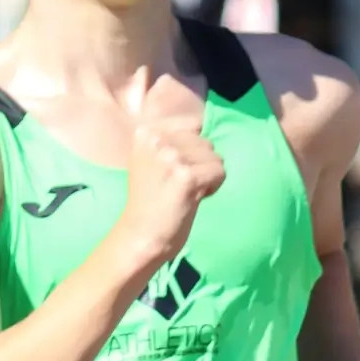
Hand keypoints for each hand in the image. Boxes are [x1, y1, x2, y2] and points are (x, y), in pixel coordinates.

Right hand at [117, 72, 225, 267]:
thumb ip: (172, 141)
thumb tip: (202, 125)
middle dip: (199, 164)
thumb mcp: (152, 160)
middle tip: (178, 186)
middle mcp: (157, 139)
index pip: (192, 126)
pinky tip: (193, 198)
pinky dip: (213, 187)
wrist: (140, 236)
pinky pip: (219, 172)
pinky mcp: (186, 175)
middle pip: (204, 142)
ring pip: (215, 157)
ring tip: (184, 192)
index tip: (171, 174)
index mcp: (146, 133)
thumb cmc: (150, 202)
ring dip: (206, 176)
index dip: (190, 153)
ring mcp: (171, 156)